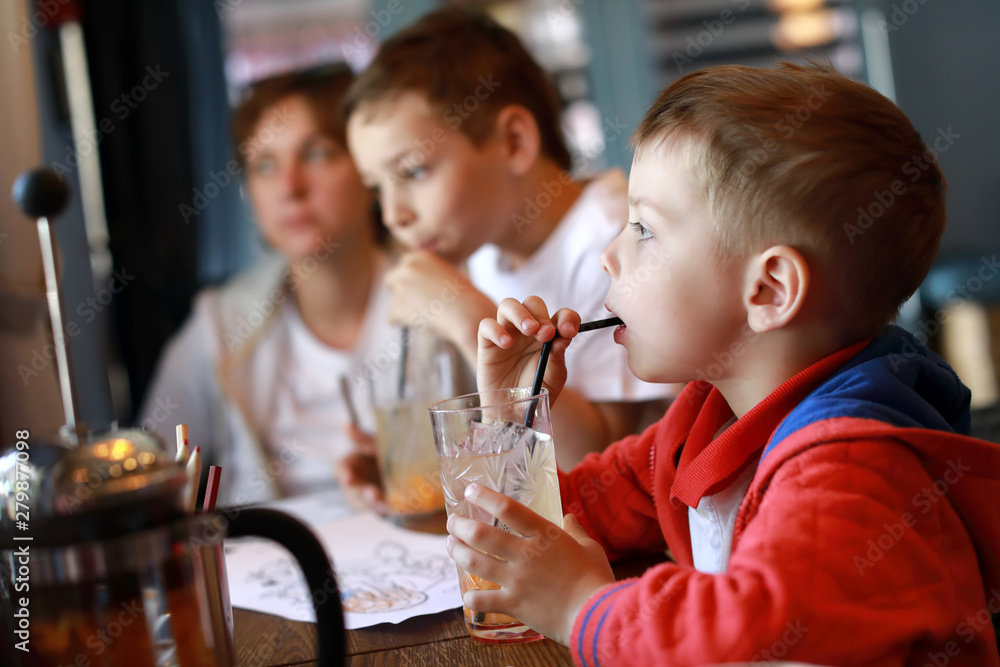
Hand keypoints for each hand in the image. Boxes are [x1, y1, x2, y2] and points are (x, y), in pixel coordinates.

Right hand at [334, 424, 388, 513]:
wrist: (412, 470)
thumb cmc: (388, 453)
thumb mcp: (378, 444)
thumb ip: (363, 439)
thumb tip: (346, 426)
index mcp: (352, 464)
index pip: (341, 468)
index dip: (344, 473)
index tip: (349, 479)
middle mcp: (357, 482)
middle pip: (353, 491)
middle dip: (363, 494)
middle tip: (374, 494)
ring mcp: (367, 497)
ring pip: (366, 503)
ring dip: (375, 504)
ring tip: (387, 505)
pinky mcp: (380, 507)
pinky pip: (379, 510)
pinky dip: (387, 509)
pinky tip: (395, 508)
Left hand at [384, 251, 494, 363]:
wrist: (468, 313)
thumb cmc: (465, 299)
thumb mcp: (447, 276)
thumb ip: (428, 277)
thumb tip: (414, 290)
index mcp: (421, 256)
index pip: (404, 265)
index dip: (409, 280)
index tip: (415, 291)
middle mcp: (407, 267)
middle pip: (390, 280)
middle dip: (398, 292)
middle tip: (412, 306)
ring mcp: (400, 287)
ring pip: (394, 303)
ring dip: (406, 311)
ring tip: (430, 317)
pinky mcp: (396, 307)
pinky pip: (394, 319)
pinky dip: (405, 324)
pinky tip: (425, 324)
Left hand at [445, 483, 614, 645]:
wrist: (594, 616)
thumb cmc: (595, 579)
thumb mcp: (590, 547)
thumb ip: (574, 531)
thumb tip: (569, 518)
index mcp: (544, 535)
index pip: (507, 508)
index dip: (485, 497)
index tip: (470, 491)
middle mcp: (525, 554)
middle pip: (482, 534)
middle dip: (461, 525)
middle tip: (452, 521)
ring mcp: (516, 580)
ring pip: (475, 561)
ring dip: (458, 552)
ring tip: (451, 545)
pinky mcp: (513, 604)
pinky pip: (482, 600)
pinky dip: (471, 595)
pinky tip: (467, 593)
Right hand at [477, 296, 580, 405]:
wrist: (513, 414)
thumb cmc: (535, 392)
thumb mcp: (553, 377)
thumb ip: (558, 356)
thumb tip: (563, 335)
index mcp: (549, 336)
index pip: (561, 315)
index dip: (567, 318)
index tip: (568, 331)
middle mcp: (528, 331)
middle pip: (532, 303)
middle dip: (540, 314)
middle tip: (545, 334)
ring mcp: (507, 334)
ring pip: (508, 305)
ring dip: (520, 313)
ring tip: (529, 329)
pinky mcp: (487, 344)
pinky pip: (486, 325)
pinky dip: (496, 329)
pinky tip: (506, 344)